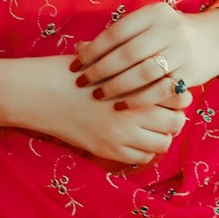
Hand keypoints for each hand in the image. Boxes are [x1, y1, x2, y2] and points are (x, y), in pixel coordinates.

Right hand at [0, 53, 192, 165]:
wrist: (41, 94)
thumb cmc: (72, 71)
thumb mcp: (104, 60)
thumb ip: (132, 65)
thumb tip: (157, 66)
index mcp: (133, 85)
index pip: (175, 93)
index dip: (178, 93)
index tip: (173, 91)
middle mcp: (132, 113)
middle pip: (175, 122)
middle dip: (174, 116)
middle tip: (165, 111)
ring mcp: (121, 135)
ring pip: (162, 143)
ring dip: (161, 135)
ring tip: (150, 126)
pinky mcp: (108, 151)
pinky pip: (142, 157)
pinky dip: (144, 149)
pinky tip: (135, 138)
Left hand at [73, 2, 218, 107]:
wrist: (213, 40)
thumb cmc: (167, 34)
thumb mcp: (147, 26)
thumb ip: (118, 36)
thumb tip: (78, 48)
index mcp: (154, 12)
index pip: (116, 32)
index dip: (93, 49)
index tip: (76, 63)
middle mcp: (170, 29)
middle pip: (127, 53)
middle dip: (101, 70)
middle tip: (83, 82)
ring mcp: (182, 52)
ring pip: (142, 73)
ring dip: (117, 86)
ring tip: (98, 95)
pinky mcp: (190, 73)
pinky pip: (159, 90)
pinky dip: (138, 99)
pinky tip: (122, 105)